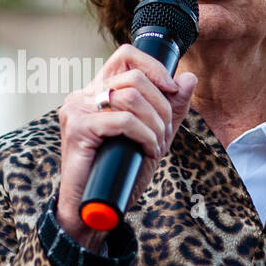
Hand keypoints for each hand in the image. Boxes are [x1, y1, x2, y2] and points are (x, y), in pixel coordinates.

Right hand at [56, 44, 196, 250]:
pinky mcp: (77, 128)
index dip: (153, 67)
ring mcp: (77, 110)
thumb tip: (189, 78)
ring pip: (130, 97)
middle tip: (165, 132)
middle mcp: (84, 95)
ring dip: (155, 123)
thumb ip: (170, 108)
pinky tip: (147, 150)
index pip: (126, 56)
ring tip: (156, 145)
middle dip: (162, 106)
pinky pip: (122, 120)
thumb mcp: (153, 136)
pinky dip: (144, 135)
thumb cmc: (119, 173)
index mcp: (97, 92)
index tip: (172, 90)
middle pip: (134, 78)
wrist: (94, 208)